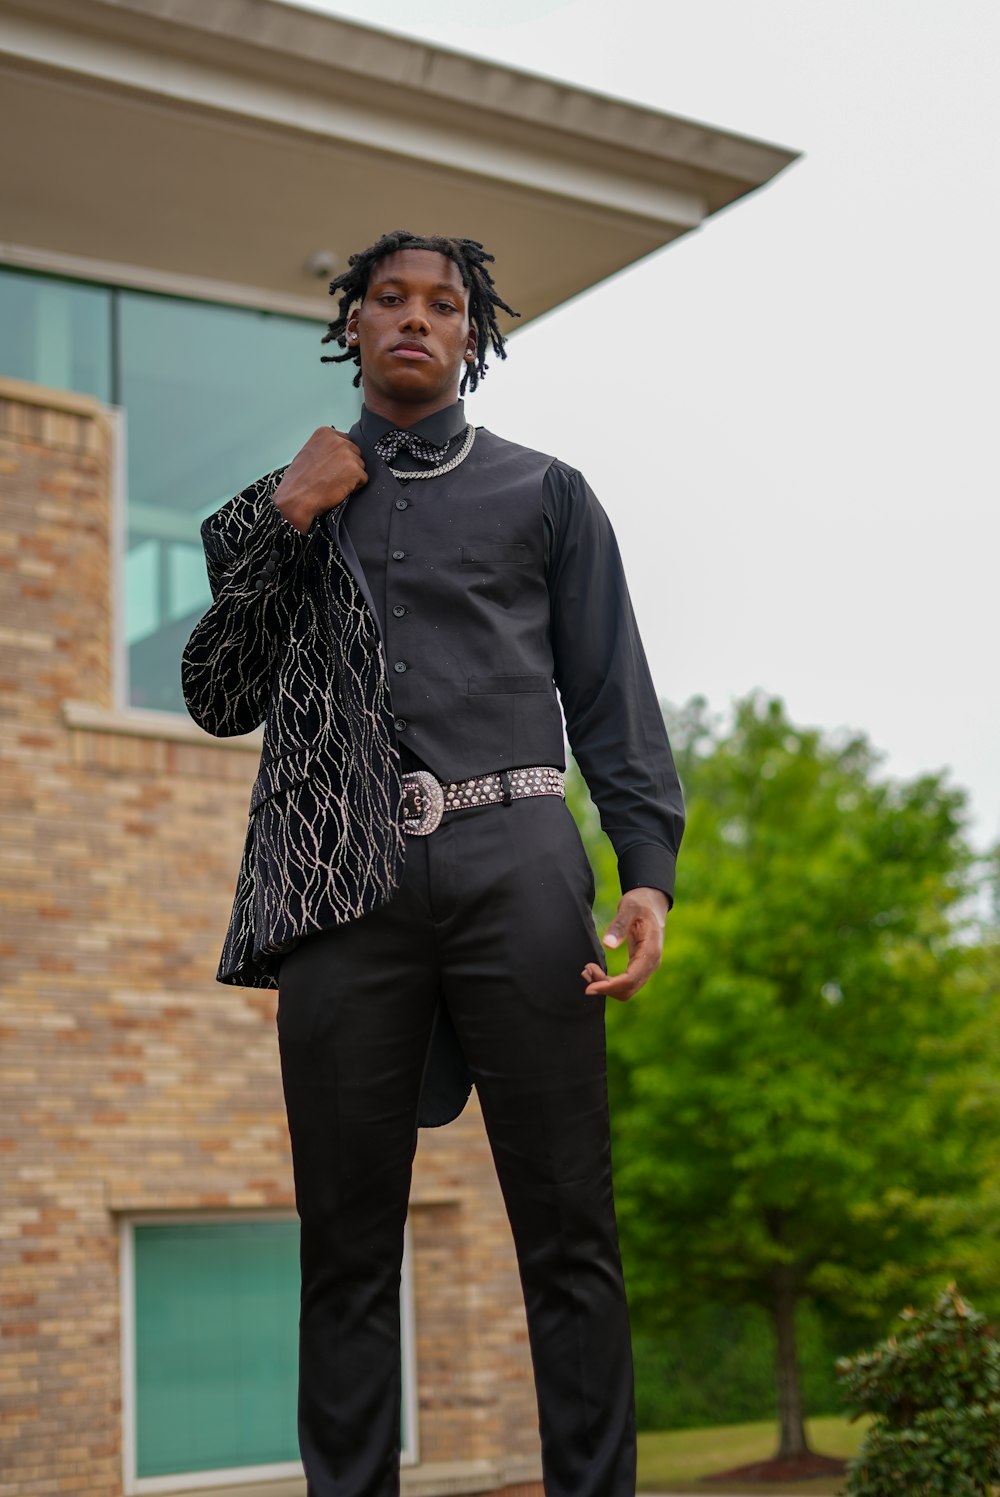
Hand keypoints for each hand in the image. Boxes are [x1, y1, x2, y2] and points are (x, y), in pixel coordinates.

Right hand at [273, 427, 367, 532]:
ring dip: (351, 476)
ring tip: (333, 483)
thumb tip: (339, 452)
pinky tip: (338, 489)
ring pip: (360, 466)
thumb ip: (326, 448)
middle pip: (355, 453)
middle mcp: (338, 441)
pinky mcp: (355, 471)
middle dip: (347, 465)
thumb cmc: (298, 480)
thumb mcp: (309, 452)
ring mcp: (347, 455)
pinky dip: (354, 487)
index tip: (331, 466)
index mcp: (326, 433)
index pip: (345, 441)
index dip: (340, 457)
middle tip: (332, 476)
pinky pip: (363, 479)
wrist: (296, 498)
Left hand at [581, 886, 668, 1000]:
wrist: (652, 902)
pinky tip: (595, 972)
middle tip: (585, 972)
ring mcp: (647, 966)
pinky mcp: (640, 966)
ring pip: (627, 989)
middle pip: (628, 989)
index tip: (590, 986)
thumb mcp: (629, 908)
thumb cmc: (641, 903)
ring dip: (606, 986)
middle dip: (605, 987)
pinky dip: (610, 983)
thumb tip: (608, 945)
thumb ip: (619, 925)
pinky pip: (626, 983)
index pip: (631, 979)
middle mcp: (652, 963)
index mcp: (651, 951)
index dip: (610, 986)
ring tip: (587, 971)